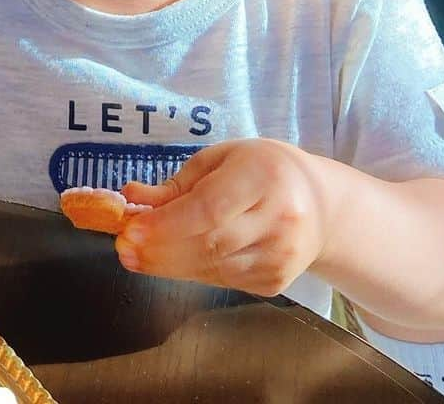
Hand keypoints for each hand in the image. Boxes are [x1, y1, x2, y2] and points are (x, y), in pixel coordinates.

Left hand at [115, 140, 331, 296]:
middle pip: (208, 244)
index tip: (130, 229)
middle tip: (123, 246)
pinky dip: (189, 271)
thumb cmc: (262, 171)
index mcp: (264, 177)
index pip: (209, 209)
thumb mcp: (220, 160)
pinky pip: (221, 280)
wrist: (320, 205)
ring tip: (135, 255)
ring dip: (167, 264)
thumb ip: (176, 183)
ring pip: (211, 268)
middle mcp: (279, 220)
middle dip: (158, 249)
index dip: (166, 224)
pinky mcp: (274, 282)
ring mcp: (280, 257)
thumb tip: (132, 197)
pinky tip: (169, 260)